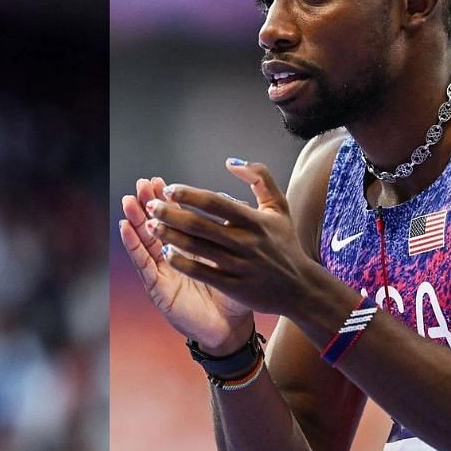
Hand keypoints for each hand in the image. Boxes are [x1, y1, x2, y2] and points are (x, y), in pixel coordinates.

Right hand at [120, 176, 253, 353]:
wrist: (233, 326)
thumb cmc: (234, 291)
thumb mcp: (231, 256)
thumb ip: (226, 231)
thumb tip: (226, 200)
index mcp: (189, 248)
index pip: (174, 218)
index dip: (165, 200)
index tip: (158, 180)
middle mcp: (171, 258)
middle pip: (155, 225)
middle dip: (147, 204)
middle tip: (142, 183)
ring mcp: (162, 272)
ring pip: (144, 241)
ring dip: (135, 220)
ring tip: (128, 200)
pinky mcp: (157, 288)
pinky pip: (143, 264)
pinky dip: (133, 245)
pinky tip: (125, 227)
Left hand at [148, 160, 310, 316]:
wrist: (300, 288)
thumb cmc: (285, 244)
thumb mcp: (279, 206)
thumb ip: (260, 177)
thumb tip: (231, 162)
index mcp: (255, 220)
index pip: (215, 202)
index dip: (189, 194)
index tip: (168, 189)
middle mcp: (246, 242)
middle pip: (200, 225)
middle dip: (170, 214)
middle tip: (150, 206)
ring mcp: (239, 265)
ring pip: (197, 248)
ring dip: (170, 235)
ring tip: (149, 226)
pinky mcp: (234, 286)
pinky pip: (201, 272)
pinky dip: (181, 261)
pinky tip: (165, 251)